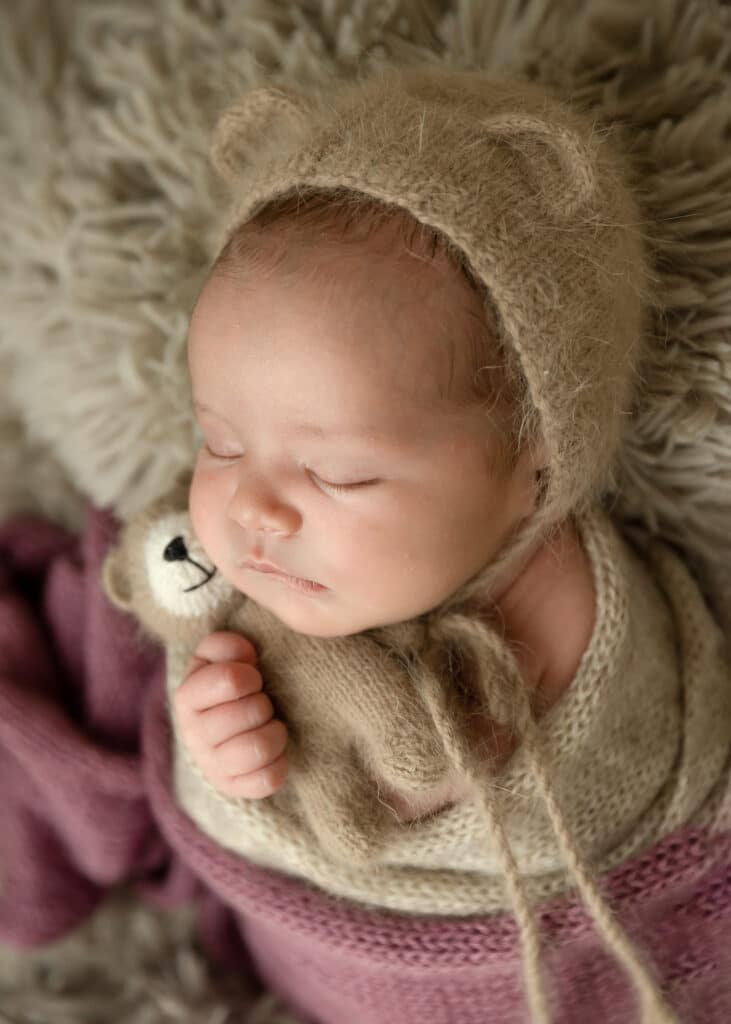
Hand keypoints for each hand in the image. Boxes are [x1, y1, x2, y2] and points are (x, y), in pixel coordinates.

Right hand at [173, 631, 287, 798]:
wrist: (226, 729)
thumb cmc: (228, 687)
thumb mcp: (219, 657)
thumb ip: (225, 645)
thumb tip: (245, 654)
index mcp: (187, 697)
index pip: (230, 680)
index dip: (250, 675)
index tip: (252, 677)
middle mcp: (194, 735)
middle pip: (250, 713)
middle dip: (263, 703)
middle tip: (260, 703)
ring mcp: (212, 766)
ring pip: (258, 748)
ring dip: (274, 732)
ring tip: (269, 725)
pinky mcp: (234, 788)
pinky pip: (268, 780)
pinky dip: (279, 762)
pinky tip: (273, 751)